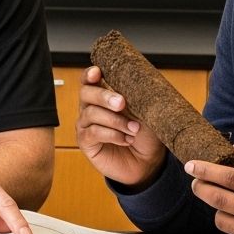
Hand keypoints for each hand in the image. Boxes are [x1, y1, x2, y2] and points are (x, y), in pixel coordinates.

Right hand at [75, 65, 166, 187]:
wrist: (148, 161)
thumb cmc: (145, 134)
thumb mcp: (145, 112)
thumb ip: (136, 97)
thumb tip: (134, 84)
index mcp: (103, 95)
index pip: (89, 80)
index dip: (90, 74)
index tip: (97, 72)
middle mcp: (90, 107)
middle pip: (86, 93)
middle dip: (104, 96)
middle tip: (122, 103)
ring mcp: (86, 125)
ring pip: (91, 113)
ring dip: (115, 120)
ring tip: (134, 129)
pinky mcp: (86, 142)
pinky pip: (93, 133)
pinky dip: (112, 135)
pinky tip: (126, 140)